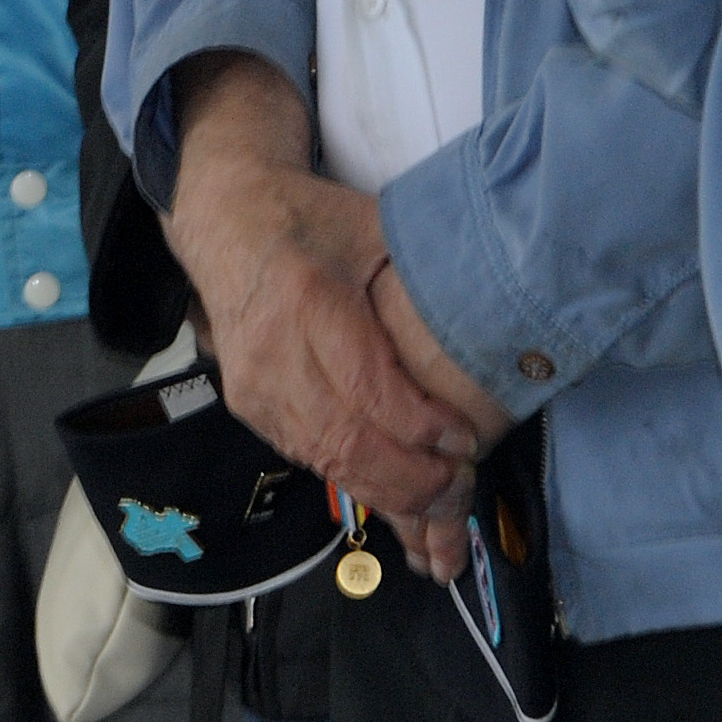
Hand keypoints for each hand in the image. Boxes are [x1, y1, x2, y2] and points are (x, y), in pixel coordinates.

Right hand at [161, 57, 490, 577]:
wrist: (224, 220)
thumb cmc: (309, 219)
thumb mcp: (374, 225)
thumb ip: (425, 273)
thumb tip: (497, 316)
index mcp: (308, 298)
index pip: (368, 385)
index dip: (421, 425)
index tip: (465, 440)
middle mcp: (274, 352)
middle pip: (347, 440)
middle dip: (413, 478)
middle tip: (462, 486)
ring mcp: (256, 386)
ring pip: (328, 462)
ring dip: (390, 493)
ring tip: (443, 502)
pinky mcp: (250, 407)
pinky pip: (311, 458)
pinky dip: (360, 481)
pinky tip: (400, 493)